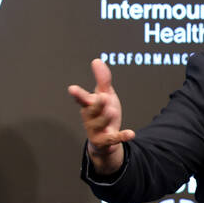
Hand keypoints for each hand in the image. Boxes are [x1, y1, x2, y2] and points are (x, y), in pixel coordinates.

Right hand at [67, 58, 134, 174]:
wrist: (106, 140)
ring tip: (112, 111)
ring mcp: (95, 130)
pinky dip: (122, 136)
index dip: (78, 94)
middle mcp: (90, 118)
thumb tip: (96, 61)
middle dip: (96, 104)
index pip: (82, 98)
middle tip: (103, 97)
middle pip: (91, 110)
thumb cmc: (103, 114)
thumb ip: (102, 80)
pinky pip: (113, 139)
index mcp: (89, 105)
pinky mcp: (104, 141)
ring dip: (105, 118)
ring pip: (99, 124)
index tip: (72, 89)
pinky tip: (131, 134)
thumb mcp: (105, 95)